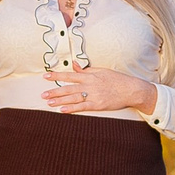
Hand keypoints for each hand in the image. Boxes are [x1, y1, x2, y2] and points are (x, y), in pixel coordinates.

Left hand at [40, 60, 155, 115]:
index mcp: (90, 76)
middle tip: (43, 94)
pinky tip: (62, 110)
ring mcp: (93, 95)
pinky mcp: (97, 105)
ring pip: (73, 98)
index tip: (45, 76)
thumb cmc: (117, 80)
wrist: (131, 89)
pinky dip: (71, 109)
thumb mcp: (101, 71)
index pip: (69, 75)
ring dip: (59, 100)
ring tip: (48, 102)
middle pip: (68, 88)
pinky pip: (82, 107)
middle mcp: (89, 85)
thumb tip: (73, 64)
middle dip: (54, 91)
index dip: (56, 75)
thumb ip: (85, 69)